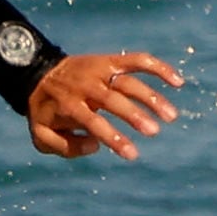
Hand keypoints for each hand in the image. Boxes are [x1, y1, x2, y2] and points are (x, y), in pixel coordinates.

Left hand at [26, 49, 182, 158]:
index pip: (94, 122)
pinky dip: (158, 67)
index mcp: (69, 105)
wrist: (39, 73)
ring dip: (152, 97)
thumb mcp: (42, 136)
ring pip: (130, 81)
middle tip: (154, 132)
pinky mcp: (110, 61)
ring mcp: (99, 71)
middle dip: (135, 115)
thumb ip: (65, 147)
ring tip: (171, 116)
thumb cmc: (45, 111)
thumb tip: (96, 145)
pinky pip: (137, 61)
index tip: (133, 154)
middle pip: (114, 100)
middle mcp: (86, 86)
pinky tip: (178, 82)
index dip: (114, 138)